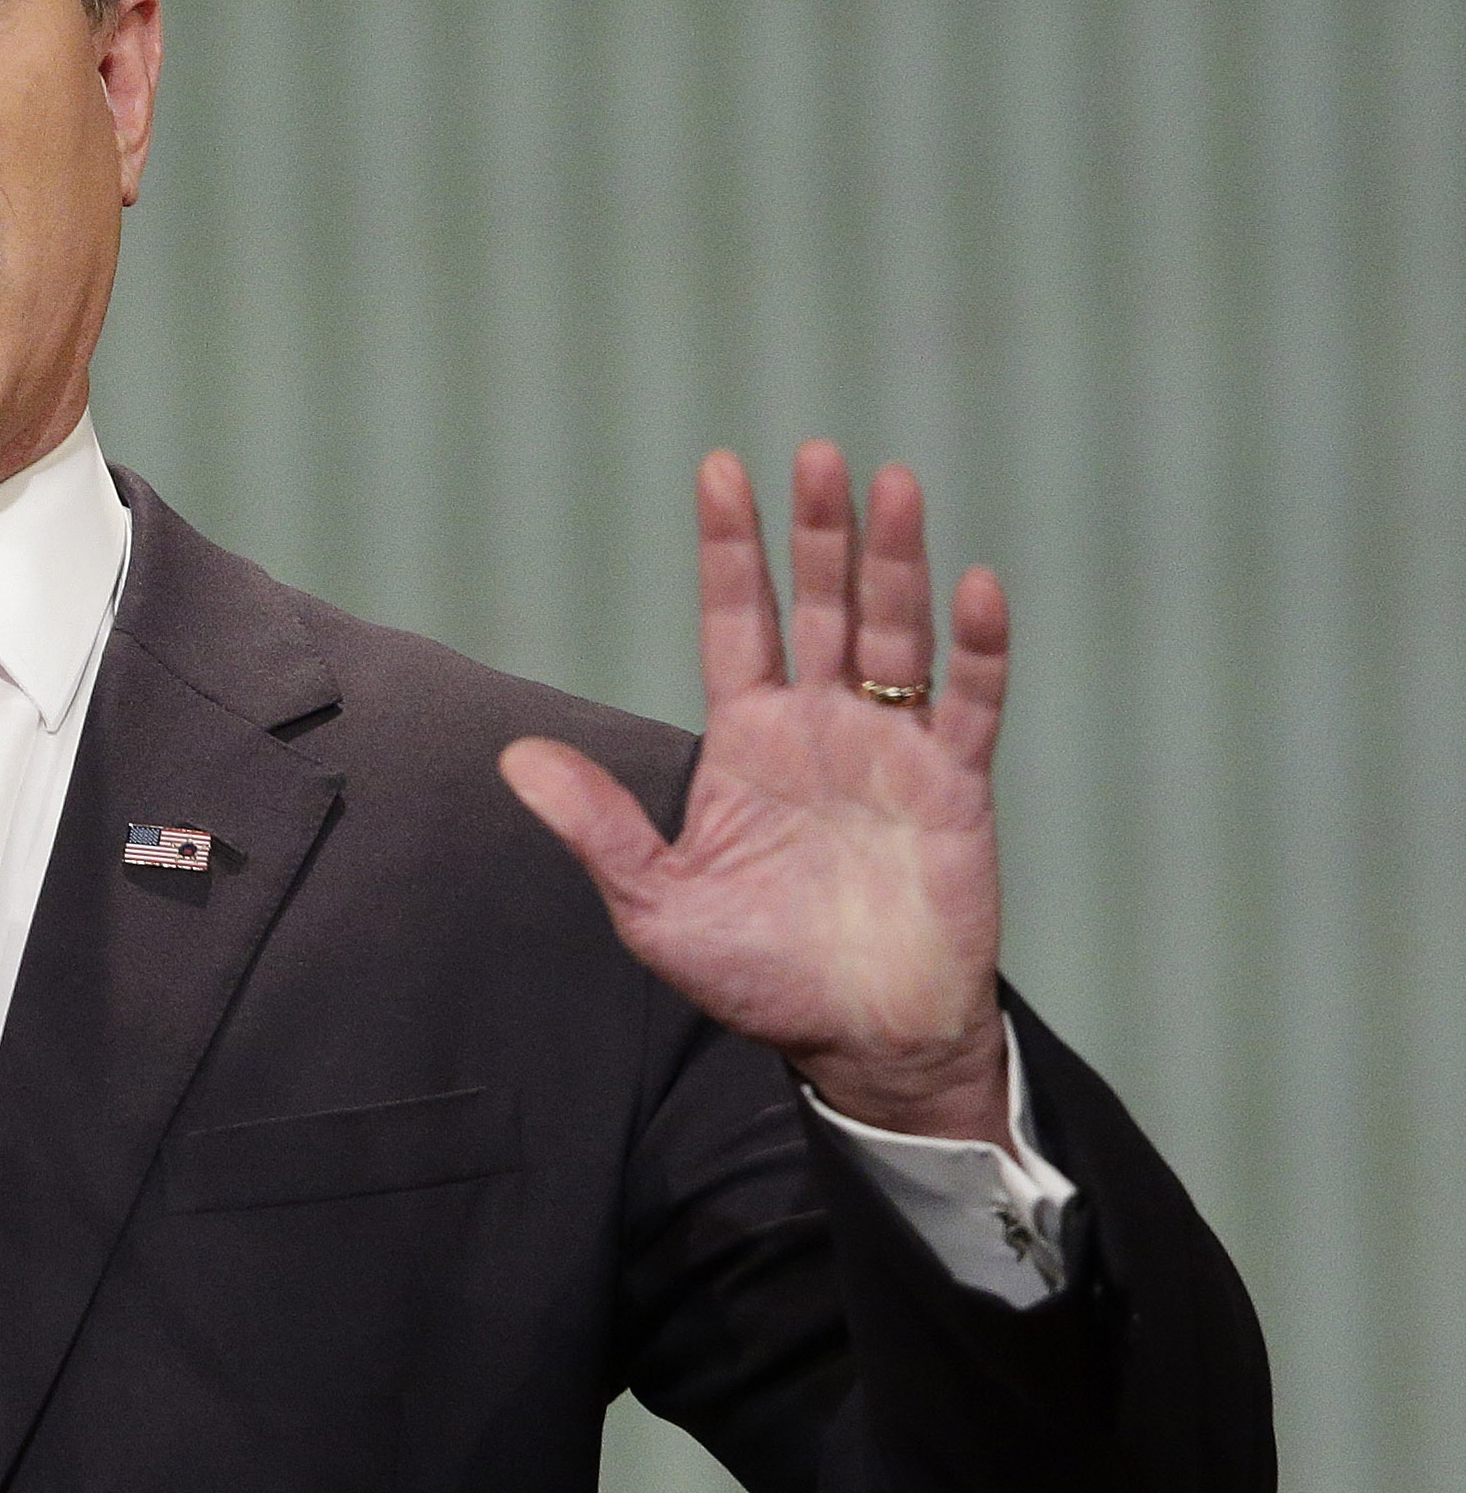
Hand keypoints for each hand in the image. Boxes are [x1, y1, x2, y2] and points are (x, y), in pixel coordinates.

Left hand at [498, 443, 1011, 1144]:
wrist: (860, 1037)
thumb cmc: (756, 973)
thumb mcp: (657, 904)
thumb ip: (598, 828)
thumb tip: (514, 759)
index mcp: (748, 741)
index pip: (736, 620)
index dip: (730, 548)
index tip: (722, 469)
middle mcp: (820, 727)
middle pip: (822, 606)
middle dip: (818, 533)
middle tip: (817, 455)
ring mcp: (892, 749)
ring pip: (895, 633)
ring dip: (895, 562)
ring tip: (890, 485)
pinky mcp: (955, 785)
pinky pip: (971, 701)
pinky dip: (977, 647)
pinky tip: (974, 587)